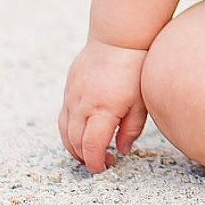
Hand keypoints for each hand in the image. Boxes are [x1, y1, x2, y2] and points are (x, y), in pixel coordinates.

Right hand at [59, 40, 149, 171]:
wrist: (118, 37)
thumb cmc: (135, 68)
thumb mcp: (140, 102)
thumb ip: (130, 129)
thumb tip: (120, 149)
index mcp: (102, 110)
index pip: (91, 146)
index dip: (94, 162)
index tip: (102, 167)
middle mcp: (82, 105)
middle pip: (74, 142)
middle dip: (85, 157)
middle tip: (101, 161)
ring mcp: (72, 95)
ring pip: (64, 130)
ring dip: (73, 145)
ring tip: (88, 151)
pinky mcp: (70, 86)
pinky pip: (63, 114)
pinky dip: (69, 129)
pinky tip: (81, 130)